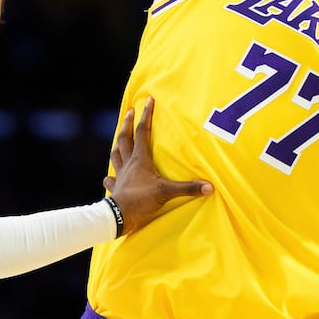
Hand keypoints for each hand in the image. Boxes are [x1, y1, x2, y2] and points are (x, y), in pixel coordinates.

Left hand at [105, 98, 212, 234]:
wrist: (119, 217)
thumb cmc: (141, 200)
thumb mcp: (166, 192)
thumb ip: (188, 188)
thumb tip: (210, 186)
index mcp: (140, 160)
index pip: (143, 132)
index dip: (146, 116)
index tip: (148, 101)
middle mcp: (128, 164)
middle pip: (125, 138)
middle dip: (128, 124)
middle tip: (129, 112)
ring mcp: (120, 176)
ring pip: (116, 154)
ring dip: (118, 144)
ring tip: (119, 138)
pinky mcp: (115, 189)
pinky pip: (110, 180)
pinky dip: (110, 176)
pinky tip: (109, 177)